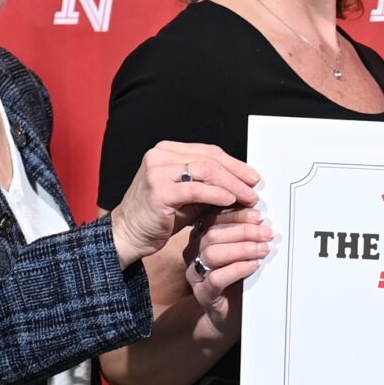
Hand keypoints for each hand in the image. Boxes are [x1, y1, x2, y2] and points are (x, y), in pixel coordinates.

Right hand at [110, 141, 258, 266]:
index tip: (253, 177)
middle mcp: (160, 155)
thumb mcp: (188, 195)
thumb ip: (210, 185)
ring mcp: (157, 171)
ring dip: (232, 185)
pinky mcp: (159, 191)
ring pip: (206, 170)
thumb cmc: (160, 214)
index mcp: (167, 151)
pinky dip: (217, 194)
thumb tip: (243, 184)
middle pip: (210, 159)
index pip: (209, 151)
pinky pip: (196, 189)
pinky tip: (230, 201)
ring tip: (247, 197)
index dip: (235, 164)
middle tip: (254, 189)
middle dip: (237, 174)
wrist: (129, 233)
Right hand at [186, 205, 274, 313]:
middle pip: (212, 234)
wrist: (231, 315)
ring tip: (263, 249)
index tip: (258, 215)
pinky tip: (253, 266)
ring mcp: (196, 275)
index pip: (213, 219)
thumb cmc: (238, 281)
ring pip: (211, 253)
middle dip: (243, 231)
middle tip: (266, 233)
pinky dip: (238, 269)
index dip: (237, 215)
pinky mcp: (204, 294)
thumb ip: (246, 237)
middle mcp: (194, 254)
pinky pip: (216, 278)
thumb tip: (263, 221)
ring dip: (242, 249)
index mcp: (202, 239)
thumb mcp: (242, 254)